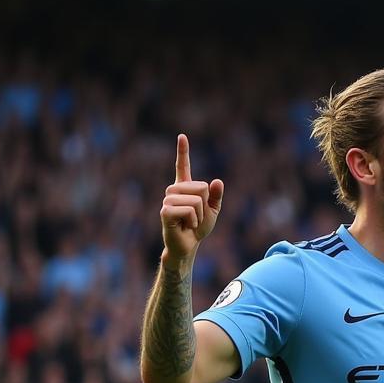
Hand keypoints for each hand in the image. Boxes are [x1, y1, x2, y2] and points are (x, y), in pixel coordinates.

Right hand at [160, 134, 223, 262]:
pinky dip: (193, 220)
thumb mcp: (212, 211)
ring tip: (190, 222)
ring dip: (199, 215)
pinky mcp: (165, 211)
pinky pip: (189, 210)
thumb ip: (216, 197)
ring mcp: (168, 200)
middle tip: (196, 217)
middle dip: (205, 205)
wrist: (188, 245)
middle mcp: (173, 191)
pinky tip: (186, 226)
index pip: (182, 166)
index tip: (182, 136)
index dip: (183, 151)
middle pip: (201, 187)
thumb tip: (218, 181)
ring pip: (196, 200)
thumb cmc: (198, 228)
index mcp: (184, 188)